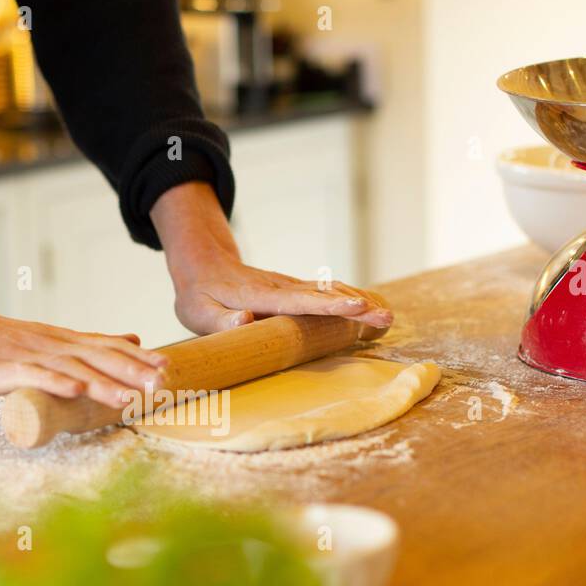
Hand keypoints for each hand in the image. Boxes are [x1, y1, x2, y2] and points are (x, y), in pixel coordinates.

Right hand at [0, 288, 167, 406]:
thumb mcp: (46, 340)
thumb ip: (86, 344)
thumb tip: (130, 339)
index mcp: (62, 342)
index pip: (107, 348)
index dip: (138, 358)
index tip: (169, 367)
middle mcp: (50, 346)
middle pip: (97, 358)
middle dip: (131, 372)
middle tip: (163, 384)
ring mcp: (26, 357)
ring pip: (71, 370)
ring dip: (102, 383)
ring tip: (129, 397)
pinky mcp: (1, 370)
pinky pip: (32, 376)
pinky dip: (55, 383)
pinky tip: (75, 392)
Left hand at [170, 250, 392, 334]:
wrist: (204, 264)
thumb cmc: (199, 295)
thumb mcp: (198, 312)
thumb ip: (220, 320)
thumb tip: (246, 320)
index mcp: (260, 295)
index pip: (300, 301)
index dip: (329, 305)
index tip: (357, 306)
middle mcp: (281, 287)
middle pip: (324, 296)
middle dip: (357, 306)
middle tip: (386, 318)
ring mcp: (290, 286)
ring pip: (329, 291)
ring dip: (359, 302)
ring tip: (387, 316)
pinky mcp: (294, 289)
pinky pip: (326, 293)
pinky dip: (350, 298)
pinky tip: (370, 307)